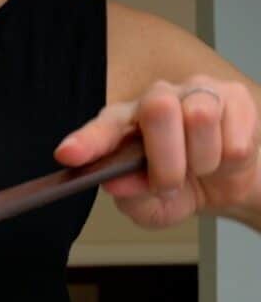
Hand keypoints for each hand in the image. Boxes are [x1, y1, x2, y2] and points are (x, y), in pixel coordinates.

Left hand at [55, 76, 260, 229]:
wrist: (227, 186)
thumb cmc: (181, 191)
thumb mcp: (151, 209)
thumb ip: (131, 198)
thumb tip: (117, 184)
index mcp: (126, 125)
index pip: (103, 128)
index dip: (87, 141)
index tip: (68, 155)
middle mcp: (158, 100)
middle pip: (158, 108)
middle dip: (166, 159)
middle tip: (170, 183)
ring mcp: (196, 92)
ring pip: (201, 118)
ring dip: (201, 161)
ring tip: (200, 168)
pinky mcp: (234, 97)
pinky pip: (233, 135)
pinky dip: (228, 160)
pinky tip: (223, 157)